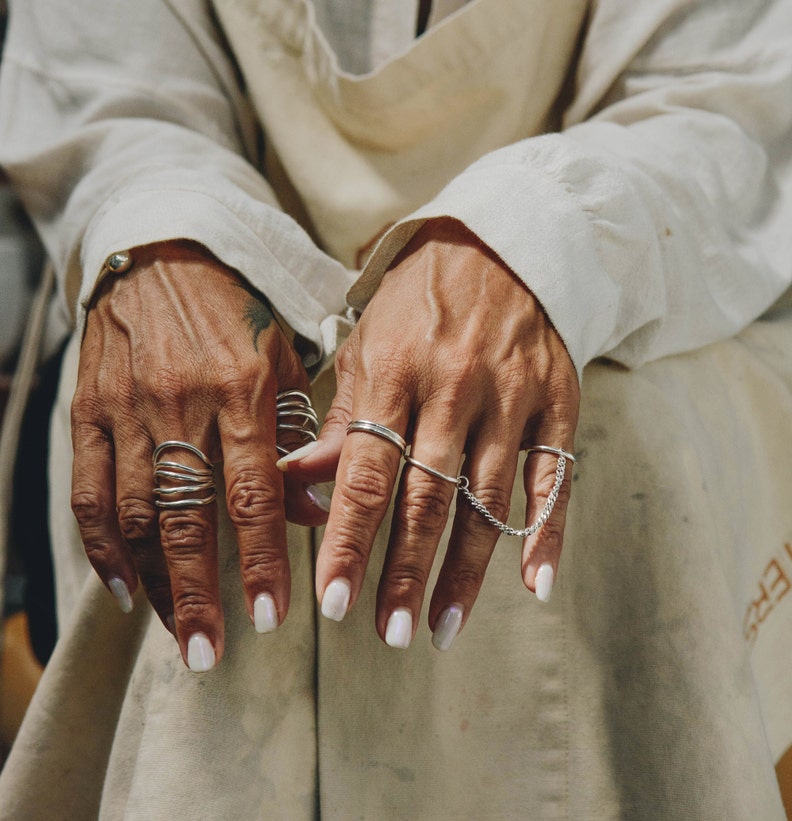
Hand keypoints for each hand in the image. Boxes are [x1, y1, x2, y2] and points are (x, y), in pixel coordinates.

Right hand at [71, 241, 326, 670]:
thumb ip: (302, 434)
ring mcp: (125, 410)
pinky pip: (86, 490)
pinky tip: (119, 588)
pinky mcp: (87, 411)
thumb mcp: (285, 359)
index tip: (271, 617)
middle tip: (208, 655)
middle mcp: (180, 404)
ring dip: (152, 582)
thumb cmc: (238, 310)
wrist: (161, 252)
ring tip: (172, 631)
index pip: (253, 495)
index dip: (261, 561)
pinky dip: (101, 546)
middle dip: (197, 595)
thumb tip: (317, 513)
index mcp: (240, 390)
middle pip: (186, 519)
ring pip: (134, 514)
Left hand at [280, 219, 579, 649]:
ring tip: (441, 626)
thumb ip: (340, 420)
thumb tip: (293, 486)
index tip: (332, 602)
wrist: (503, 243)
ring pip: (488, 499)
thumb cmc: (418, 302)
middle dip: (405, 570)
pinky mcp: (558, 403)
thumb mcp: (367, 345)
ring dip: (466, 569)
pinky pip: (555, 478)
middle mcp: (455, 388)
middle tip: (389, 633)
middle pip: (427, 497)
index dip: (348, 540)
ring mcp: (512, 398)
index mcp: (396, 372)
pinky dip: (547, 532)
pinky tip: (535, 584)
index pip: (367, 472)